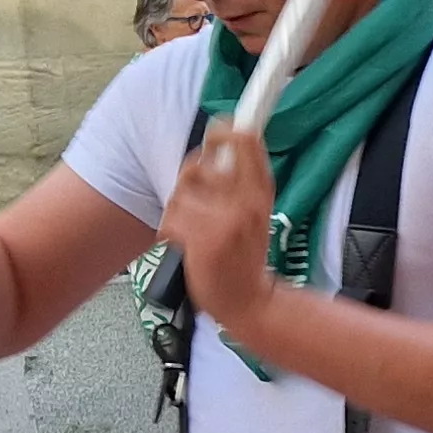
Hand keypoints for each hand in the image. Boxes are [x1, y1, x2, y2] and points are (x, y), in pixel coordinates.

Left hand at [162, 125, 280, 327]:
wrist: (249, 302)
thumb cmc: (244, 256)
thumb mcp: (253, 212)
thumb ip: (238, 180)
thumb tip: (218, 143)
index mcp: (261, 191)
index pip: (246, 141)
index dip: (225, 130)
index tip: (218, 134)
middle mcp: (248, 201)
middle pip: (199, 164)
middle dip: (187, 181)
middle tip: (196, 201)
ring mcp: (227, 219)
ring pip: (180, 194)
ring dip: (179, 213)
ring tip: (194, 232)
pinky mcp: (206, 239)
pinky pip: (173, 218)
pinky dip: (171, 233)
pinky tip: (188, 248)